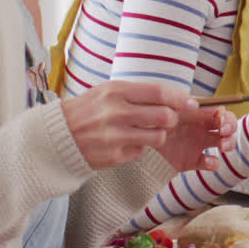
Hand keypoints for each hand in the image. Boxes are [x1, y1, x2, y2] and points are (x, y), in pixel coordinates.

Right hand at [61, 80, 236, 170]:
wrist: (56, 136)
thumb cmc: (89, 110)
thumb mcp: (108, 91)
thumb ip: (138, 93)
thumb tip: (175, 96)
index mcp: (115, 91)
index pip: (158, 92)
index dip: (179, 98)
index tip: (192, 104)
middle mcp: (115, 112)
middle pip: (164, 117)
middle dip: (173, 120)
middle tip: (169, 121)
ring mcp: (114, 136)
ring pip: (157, 138)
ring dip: (159, 136)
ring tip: (147, 132)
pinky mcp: (112, 156)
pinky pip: (140, 152)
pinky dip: (139, 149)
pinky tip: (125, 143)